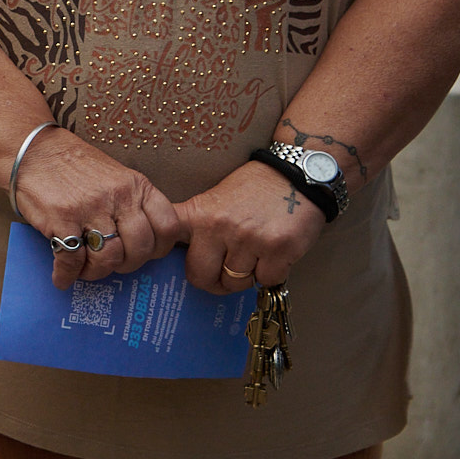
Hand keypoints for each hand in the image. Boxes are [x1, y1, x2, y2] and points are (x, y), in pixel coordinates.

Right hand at [13, 128, 182, 290]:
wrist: (34, 151)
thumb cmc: (75, 166)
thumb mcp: (116, 176)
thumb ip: (132, 204)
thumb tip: (142, 244)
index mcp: (136, 185)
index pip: (168, 226)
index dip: (159, 248)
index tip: (145, 253)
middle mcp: (118, 196)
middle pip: (140, 248)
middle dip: (128, 265)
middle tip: (114, 264)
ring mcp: (90, 208)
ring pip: (109, 258)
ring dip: (97, 272)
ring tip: (86, 269)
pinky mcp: (62, 218)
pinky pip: (73, 259)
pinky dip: (67, 275)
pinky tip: (63, 276)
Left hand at [174, 161, 326, 294]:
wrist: (296, 176)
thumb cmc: (254, 190)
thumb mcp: (215, 198)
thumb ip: (197, 225)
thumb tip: (180, 258)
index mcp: (200, 212)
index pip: (169, 238)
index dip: (162, 252)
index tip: (166, 260)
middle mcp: (220, 226)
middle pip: (200, 277)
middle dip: (213, 279)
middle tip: (225, 270)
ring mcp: (249, 239)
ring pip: (235, 282)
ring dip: (246, 276)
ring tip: (254, 254)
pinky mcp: (277, 250)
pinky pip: (266, 281)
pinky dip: (271, 274)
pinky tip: (273, 254)